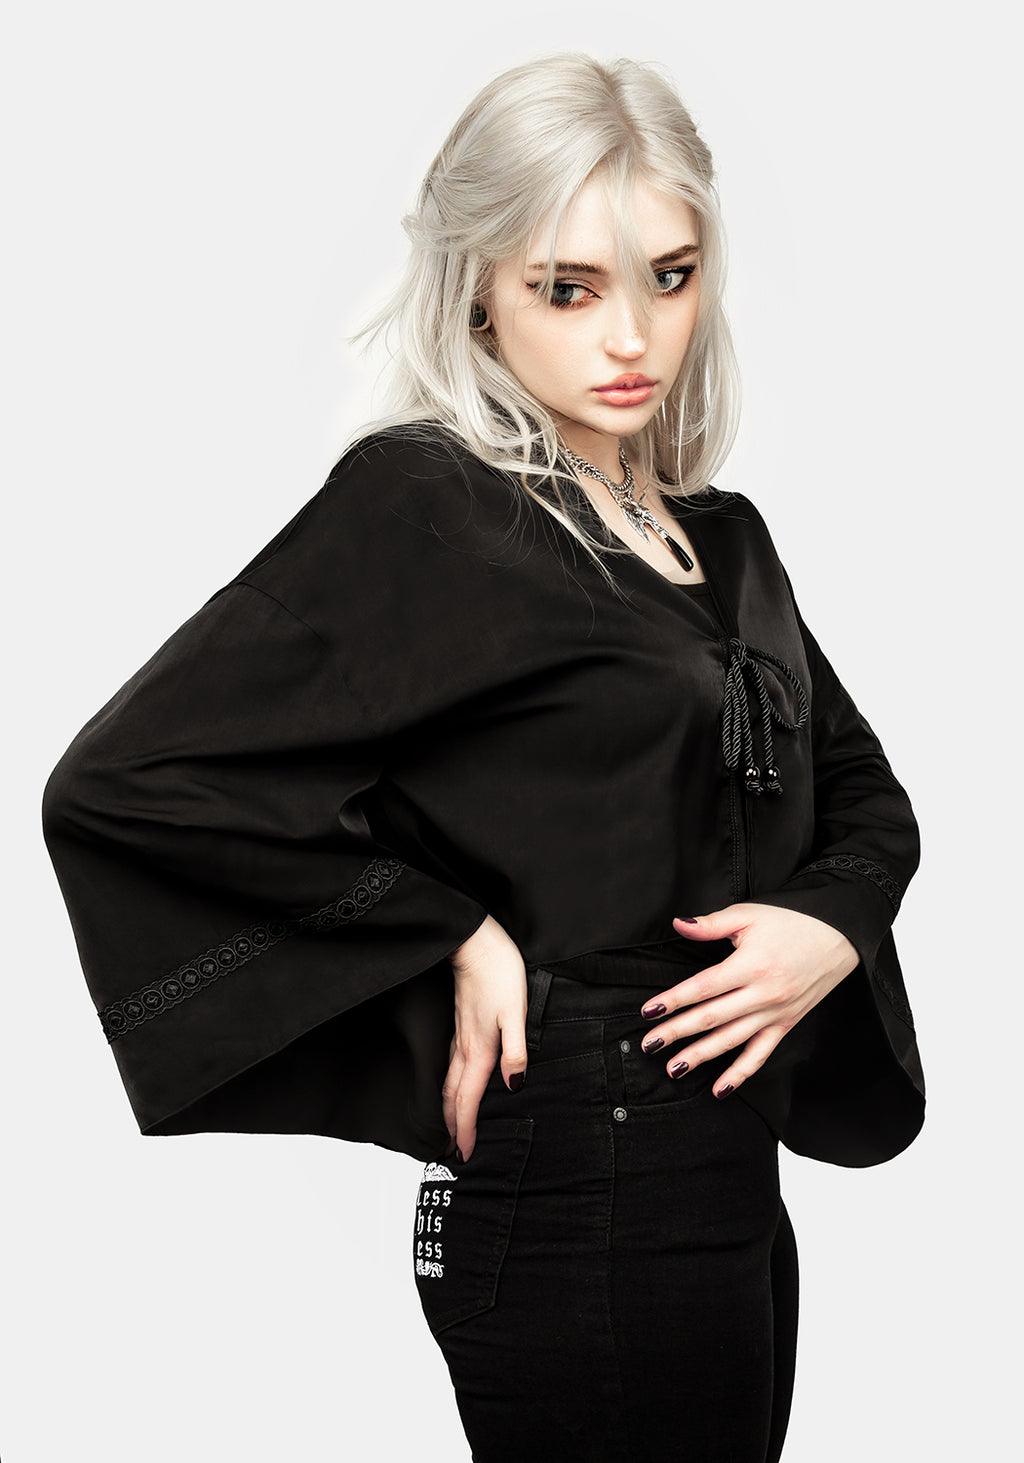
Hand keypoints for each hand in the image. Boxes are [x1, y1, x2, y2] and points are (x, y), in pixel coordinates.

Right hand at [443, 915, 527, 1162]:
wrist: (473, 941)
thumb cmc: (497, 970)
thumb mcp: (515, 1011)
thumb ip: (516, 1050)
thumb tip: (515, 1085)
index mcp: (479, 1049)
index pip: (469, 1099)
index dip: (467, 1129)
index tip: (465, 1154)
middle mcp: (465, 1046)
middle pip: (453, 1096)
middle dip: (452, 1127)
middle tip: (452, 1153)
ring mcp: (459, 1035)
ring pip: (449, 1082)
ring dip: (448, 1108)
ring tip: (449, 1129)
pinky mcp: (459, 1023)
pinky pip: (451, 1065)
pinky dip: (450, 1085)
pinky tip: (453, 1085)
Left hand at [638, 903, 859, 1096]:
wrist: (839, 936)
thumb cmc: (792, 921)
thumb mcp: (749, 914)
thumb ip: (712, 924)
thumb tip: (679, 924)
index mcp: (750, 965)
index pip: (703, 988)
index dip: (674, 1000)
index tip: (649, 1012)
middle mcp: (762, 994)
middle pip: (712, 1018)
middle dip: (677, 1033)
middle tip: (649, 1045)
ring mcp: (775, 1013)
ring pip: (732, 1041)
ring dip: (701, 1057)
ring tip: (674, 1069)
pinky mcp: (786, 1025)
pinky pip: (761, 1054)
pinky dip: (741, 1074)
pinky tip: (720, 1089)